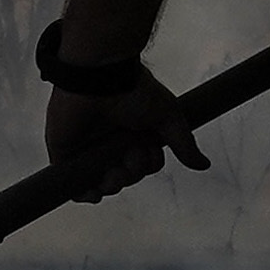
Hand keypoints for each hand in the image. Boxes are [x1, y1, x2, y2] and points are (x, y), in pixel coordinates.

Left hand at [46, 73, 206, 196]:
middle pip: (125, 176)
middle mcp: (110, 142)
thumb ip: (183, 143)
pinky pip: (73, 184)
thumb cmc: (134, 90)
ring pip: (102, 183)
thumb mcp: (167, 116)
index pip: (143, 164)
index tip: (147, 150)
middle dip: (131, 174)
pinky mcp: (65, 153)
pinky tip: (96, 191)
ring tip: (114, 171)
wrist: (100, 76)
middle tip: (131, 157)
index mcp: (132, 133)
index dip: (147, 165)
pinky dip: (85, 193)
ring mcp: (87, 148)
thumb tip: (204, 165)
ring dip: (113, 184)